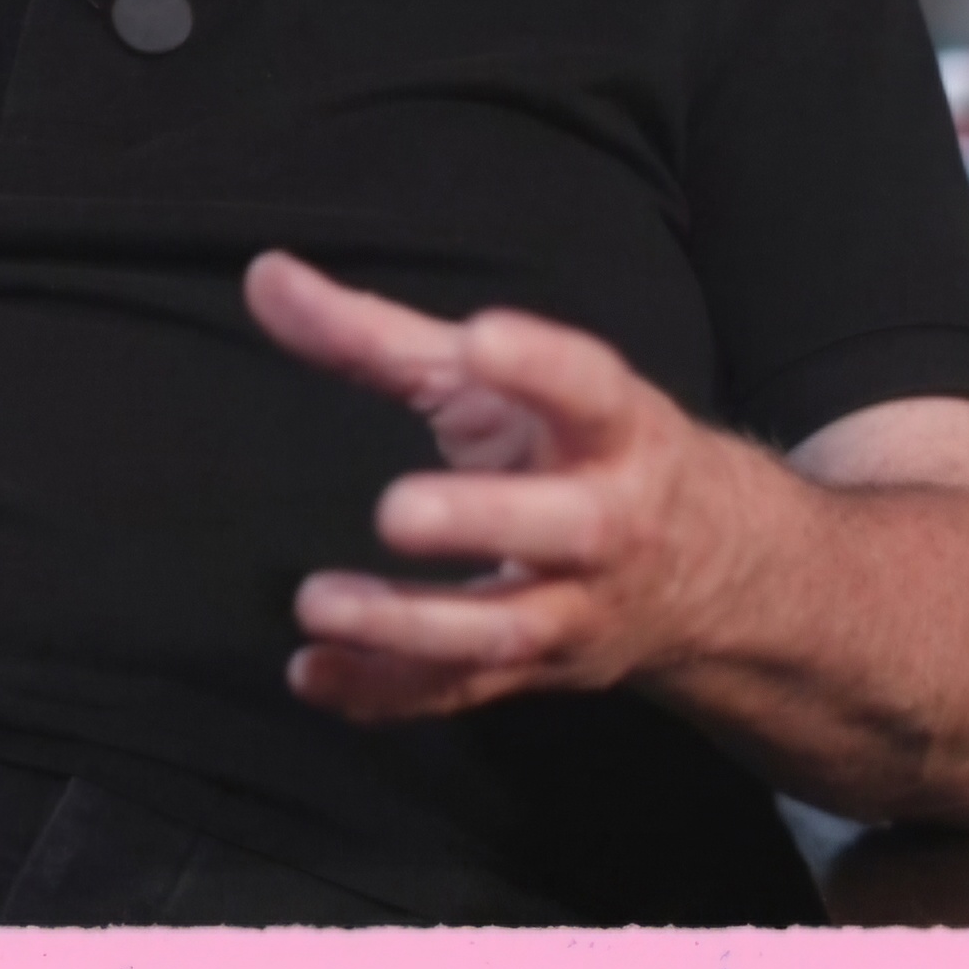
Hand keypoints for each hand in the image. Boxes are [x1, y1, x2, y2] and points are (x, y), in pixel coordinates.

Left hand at [244, 250, 750, 722]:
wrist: (704, 565)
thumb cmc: (573, 444)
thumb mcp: (498, 379)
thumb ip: (379, 334)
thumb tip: (265, 276)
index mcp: (611, 425)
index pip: (590, 388)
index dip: (542, 365)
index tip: (481, 338)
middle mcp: (609, 520)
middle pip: (567, 528)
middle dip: (484, 519)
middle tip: (395, 511)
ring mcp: (577, 606)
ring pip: (506, 630)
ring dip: (410, 625)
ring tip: (318, 604)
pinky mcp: (537, 668)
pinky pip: (459, 690)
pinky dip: (384, 692)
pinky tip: (313, 674)